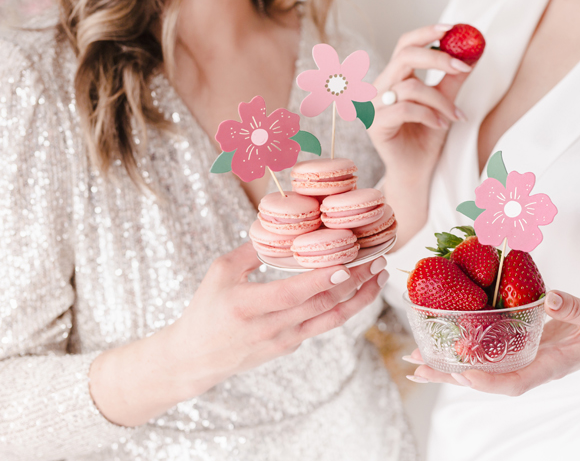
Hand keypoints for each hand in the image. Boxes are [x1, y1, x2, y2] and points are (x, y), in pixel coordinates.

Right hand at [90, 243, 388, 425]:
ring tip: (379, 276)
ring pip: (331, 319)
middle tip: (376, 258)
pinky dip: (344, 307)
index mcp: (248, 305)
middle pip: (321, 304)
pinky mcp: (291, 346)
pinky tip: (358, 289)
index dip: (322, 280)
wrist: (196, 358)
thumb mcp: (220, 272)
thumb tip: (284, 225)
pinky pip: (323, 325)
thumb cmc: (206, 309)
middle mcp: (270, 327)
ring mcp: (284, 340)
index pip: (293, 293)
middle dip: (354, 282)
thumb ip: (253, 249)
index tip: (347, 263)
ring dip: (359, 297)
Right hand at [369, 24, 472, 245]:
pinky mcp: (375, 125)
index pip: (405, 44)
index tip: (454, 29)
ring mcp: (373, 106)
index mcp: (393, 77)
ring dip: (440, 100)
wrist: (417, 171)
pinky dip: (429, 115)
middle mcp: (379, 87)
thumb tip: (475, 50)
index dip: (426, 32)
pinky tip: (442, 126)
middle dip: (438, 58)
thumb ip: (454, 78)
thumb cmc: (428, 137)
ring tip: (455, 116)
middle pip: (404, 56)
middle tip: (464, 66)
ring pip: (410, 86)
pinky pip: (406, 109)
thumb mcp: (445, 103)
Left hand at [405, 290, 579, 395]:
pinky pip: (488, 353)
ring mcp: (524, 359)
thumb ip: (576, 309)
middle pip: (486, 380)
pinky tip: (440, 343)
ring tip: (415, 359)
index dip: (486, 381)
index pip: (514, 383)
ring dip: (447, 365)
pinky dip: (463, 349)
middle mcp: (532, 367)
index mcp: (551, 366)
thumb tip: (549, 298)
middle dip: (450, 376)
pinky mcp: (521, 347)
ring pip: (481, 368)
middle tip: (416, 368)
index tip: (461, 373)